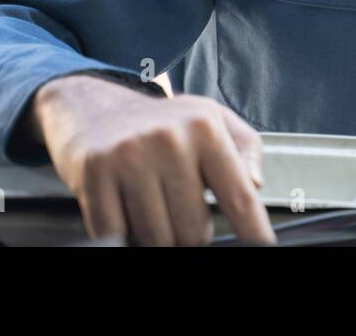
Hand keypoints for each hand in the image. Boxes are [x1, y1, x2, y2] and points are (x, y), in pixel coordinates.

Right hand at [30, 73, 276, 244]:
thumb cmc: (163, 122)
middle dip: (191, 234)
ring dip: (158, 235)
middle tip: (181, 213)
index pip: (238, 195)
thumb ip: (245, 148)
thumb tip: (254, 183)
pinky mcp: (94, 174)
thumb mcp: (212, 119)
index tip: (261, 248)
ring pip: (156, 238)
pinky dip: (123, 233)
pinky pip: (116, 234)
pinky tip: (126, 208)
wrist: (95, 106)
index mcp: (205, 127)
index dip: (252, 231)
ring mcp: (128, 157)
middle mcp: (168, 139)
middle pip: (194, 230)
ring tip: (154, 207)